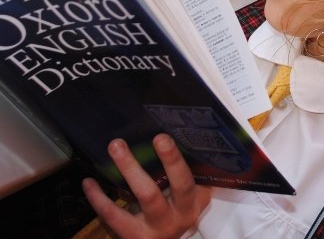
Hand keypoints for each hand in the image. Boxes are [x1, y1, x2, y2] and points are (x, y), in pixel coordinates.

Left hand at [82, 134, 210, 238]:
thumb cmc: (180, 209)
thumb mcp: (194, 194)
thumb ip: (190, 171)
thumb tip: (179, 136)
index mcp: (194, 200)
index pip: (187, 177)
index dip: (175, 159)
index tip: (162, 137)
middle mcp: (178, 215)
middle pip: (173, 183)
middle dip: (164, 159)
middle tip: (156, 137)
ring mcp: (156, 228)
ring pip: (144, 196)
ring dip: (129, 168)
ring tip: (117, 146)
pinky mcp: (134, 237)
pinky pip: (113, 215)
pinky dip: (98, 197)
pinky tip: (89, 182)